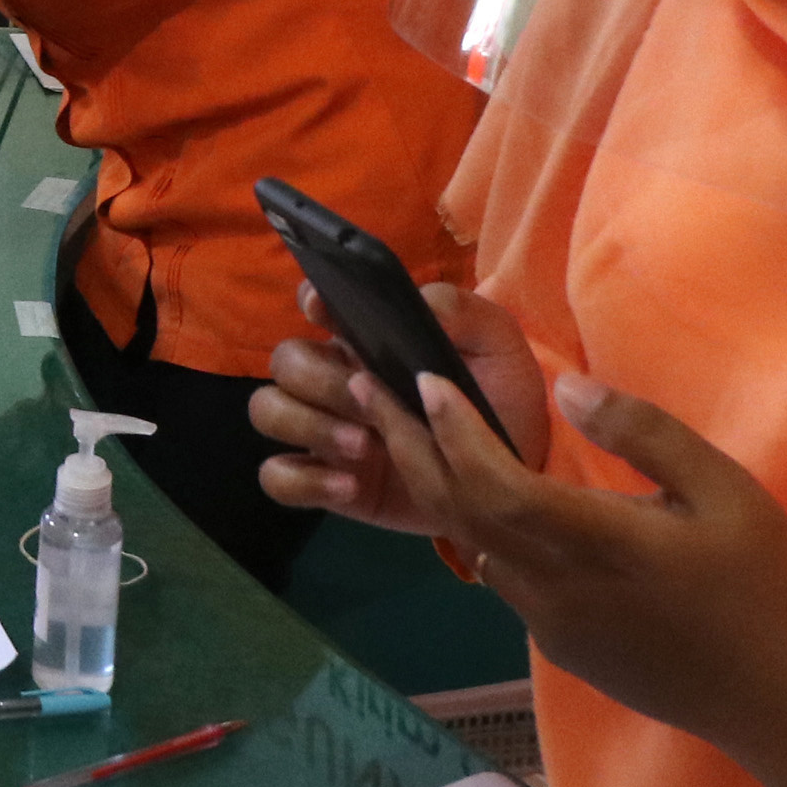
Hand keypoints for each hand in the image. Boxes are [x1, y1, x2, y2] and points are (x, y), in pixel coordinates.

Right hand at [251, 282, 551, 538]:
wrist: (518, 474)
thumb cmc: (500, 397)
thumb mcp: (495, 345)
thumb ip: (460, 312)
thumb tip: (419, 303)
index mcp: (367, 339)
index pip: (317, 306)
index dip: (311, 302)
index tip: (323, 307)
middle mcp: (335, 379)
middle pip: (285, 362)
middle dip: (319, 379)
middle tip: (367, 402)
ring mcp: (325, 431)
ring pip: (269, 411)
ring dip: (307, 424)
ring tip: (365, 446)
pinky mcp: (328, 483)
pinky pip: (278, 477)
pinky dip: (304, 480)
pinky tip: (351, 485)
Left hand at [274, 326, 786, 786]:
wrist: (779, 700)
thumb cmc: (763, 585)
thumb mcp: (724, 489)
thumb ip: (643, 434)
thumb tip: (566, 390)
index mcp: (596, 543)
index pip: (492, 481)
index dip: (449, 429)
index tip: (422, 378)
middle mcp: (555, 588)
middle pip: (456, 511)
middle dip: (408, 446)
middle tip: (368, 391)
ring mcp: (550, 625)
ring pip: (471, 547)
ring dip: (433, 486)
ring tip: (404, 432)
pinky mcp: (559, 648)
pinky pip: (502, 577)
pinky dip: (472, 526)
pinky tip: (472, 494)